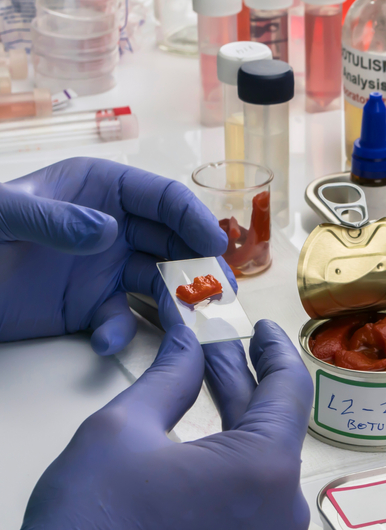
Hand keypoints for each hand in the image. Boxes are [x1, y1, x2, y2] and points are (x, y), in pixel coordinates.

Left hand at [0, 158, 226, 354]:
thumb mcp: (4, 215)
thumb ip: (55, 219)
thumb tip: (108, 231)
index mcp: (101, 190)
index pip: (163, 199)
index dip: (194, 220)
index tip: (215, 247)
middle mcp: (114, 227)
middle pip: (175, 243)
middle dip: (201, 267)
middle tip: (220, 293)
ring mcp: (106, 268)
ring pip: (160, 283)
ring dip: (178, 304)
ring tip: (187, 326)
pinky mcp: (91, 306)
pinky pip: (123, 318)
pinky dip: (120, 331)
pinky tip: (104, 340)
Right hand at [10, 320, 312, 529]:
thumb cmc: (90, 524)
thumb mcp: (122, 428)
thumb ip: (170, 376)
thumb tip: (189, 344)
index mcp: (264, 469)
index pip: (289, 389)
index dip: (274, 350)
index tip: (262, 329)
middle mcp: (285, 515)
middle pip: (274, 432)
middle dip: (244, 387)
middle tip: (216, 354)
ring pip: (266, 476)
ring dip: (241, 436)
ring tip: (209, 402)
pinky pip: (258, 519)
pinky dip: (238, 484)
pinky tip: (208, 465)